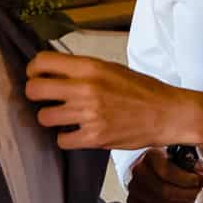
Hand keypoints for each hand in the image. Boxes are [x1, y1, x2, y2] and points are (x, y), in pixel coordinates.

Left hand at [24, 53, 202, 151]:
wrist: (168, 114)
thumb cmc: (143, 90)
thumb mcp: (112, 68)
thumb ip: (83, 70)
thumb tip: (54, 70)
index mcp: (90, 67)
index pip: (42, 62)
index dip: (34, 70)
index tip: (38, 76)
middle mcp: (86, 89)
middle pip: (34, 90)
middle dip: (35, 95)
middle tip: (46, 98)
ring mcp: (89, 115)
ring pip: (44, 118)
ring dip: (51, 118)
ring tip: (65, 117)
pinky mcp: (94, 137)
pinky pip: (62, 140)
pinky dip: (67, 138)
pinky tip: (78, 132)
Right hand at [126, 148, 202, 202]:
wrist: (145, 166)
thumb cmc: (166, 160)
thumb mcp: (178, 155)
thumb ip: (192, 165)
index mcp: (150, 156)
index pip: (168, 173)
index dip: (188, 180)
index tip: (202, 181)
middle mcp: (137, 172)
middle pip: (165, 192)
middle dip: (187, 195)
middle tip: (197, 192)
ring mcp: (133, 189)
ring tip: (189, 200)